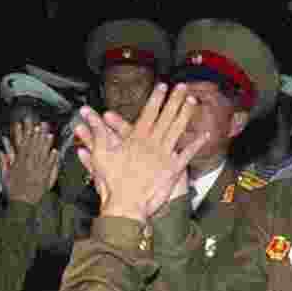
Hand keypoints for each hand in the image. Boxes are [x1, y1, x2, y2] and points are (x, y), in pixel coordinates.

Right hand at [2, 118, 59, 204]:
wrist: (23, 204)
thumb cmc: (14, 192)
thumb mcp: (5, 176)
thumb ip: (4, 163)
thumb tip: (2, 153)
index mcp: (20, 164)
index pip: (24, 146)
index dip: (28, 136)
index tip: (31, 128)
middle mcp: (30, 165)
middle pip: (35, 147)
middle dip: (38, 136)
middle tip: (41, 126)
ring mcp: (39, 170)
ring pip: (43, 154)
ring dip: (47, 144)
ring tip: (50, 135)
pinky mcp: (46, 177)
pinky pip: (51, 166)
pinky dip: (53, 158)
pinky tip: (55, 151)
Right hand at [76, 83, 206, 221]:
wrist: (126, 204)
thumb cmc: (112, 182)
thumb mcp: (100, 154)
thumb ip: (97, 132)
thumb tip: (87, 115)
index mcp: (136, 138)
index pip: (149, 112)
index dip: (156, 98)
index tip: (163, 86)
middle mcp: (152, 143)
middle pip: (167, 116)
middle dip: (175, 99)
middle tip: (183, 86)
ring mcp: (164, 155)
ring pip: (178, 129)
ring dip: (186, 114)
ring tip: (193, 101)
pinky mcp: (173, 169)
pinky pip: (187, 153)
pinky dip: (196, 144)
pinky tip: (204, 134)